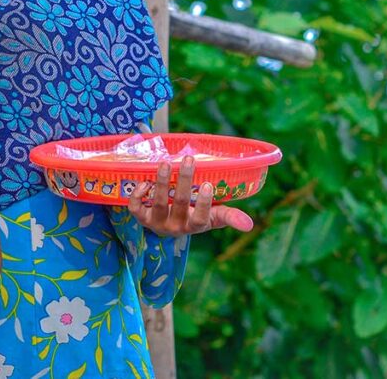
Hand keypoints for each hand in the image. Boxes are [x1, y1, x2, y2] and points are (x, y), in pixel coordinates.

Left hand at [128, 156, 253, 236]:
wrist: (169, 224)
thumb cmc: (195, 215)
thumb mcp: (214, 216)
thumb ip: (230, 216)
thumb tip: (250, 225)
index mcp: (195, 226)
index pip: (201, 219)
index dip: (204, 203)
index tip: (208, 184)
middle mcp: (175, 227)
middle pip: (179, 204)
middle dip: (184, 181)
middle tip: (188, 159)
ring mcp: (157, 223)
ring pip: (157, 203)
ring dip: (161, 182)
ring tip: (166, 163)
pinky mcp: (142, 218)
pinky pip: (136, 208)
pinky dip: (138, 195)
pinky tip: (145, 181)